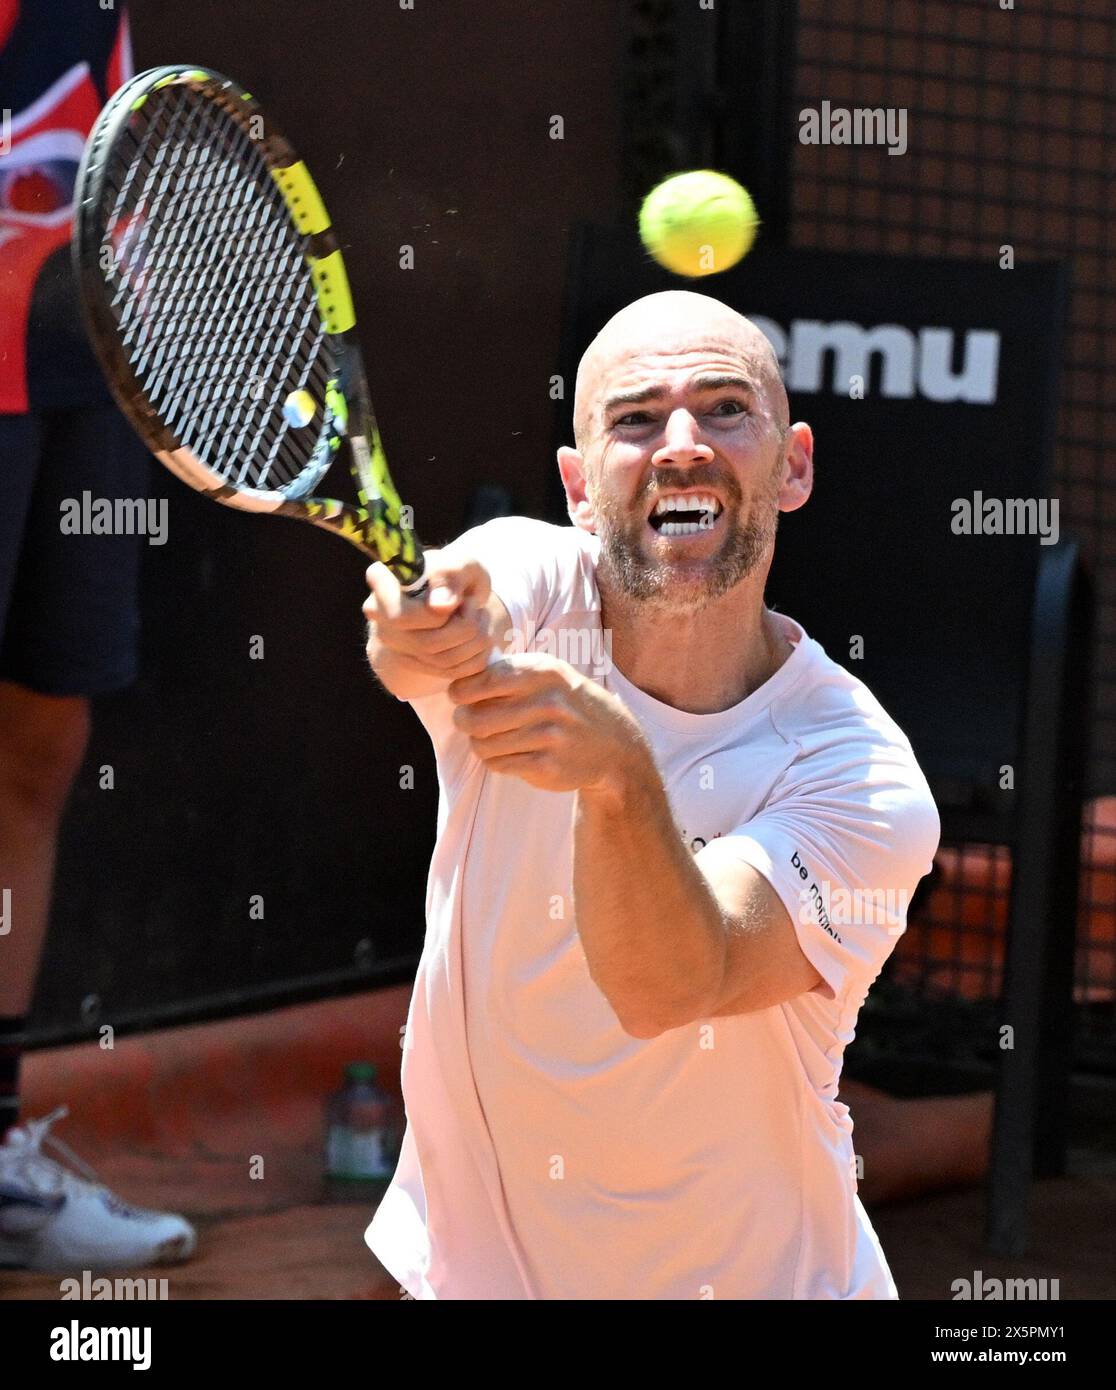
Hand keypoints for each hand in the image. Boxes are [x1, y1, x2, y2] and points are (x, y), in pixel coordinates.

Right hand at [364, 549, 496, 682]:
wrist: (453, 596)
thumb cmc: (453, 575)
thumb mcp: (459, 562)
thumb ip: (450, 575)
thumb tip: (440, 606)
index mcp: (382, 583)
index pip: (399, 614)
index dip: (435, 615)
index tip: (458, 599)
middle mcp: (380, 619)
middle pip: (427, 642)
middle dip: (465, 626)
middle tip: (473, 605)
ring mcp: (394, 646)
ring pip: (442, 660)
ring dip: (475, 639)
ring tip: (478, 617)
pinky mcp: (415, 666)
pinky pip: (455, 671)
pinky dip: (476, 655)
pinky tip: (477, 636)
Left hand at [447, 652, 650, 795]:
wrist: (614, 745)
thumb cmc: (570, 703)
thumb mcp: (550, 674)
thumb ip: (510, 671)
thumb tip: (461, 677)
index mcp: (544, 673)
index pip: (484, 680)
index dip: (462, 690)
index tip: (459, 695)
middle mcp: (547, 703)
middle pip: (476, 717)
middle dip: (464, 720)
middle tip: (466, 720)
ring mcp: (549, 737)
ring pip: (484, 744)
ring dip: (478, 743)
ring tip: (488, 738)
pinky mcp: (547, 766)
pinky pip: (499, 764)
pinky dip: (494, 760)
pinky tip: (505, 753)